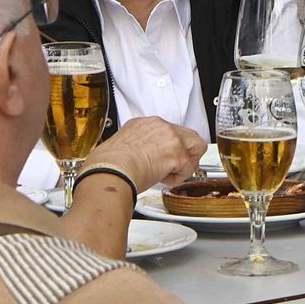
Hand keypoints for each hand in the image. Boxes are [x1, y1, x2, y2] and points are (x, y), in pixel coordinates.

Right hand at [80, 117, 204, 192]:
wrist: (109, 171)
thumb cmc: (108, 165)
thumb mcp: (120, 147)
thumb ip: (135, 147)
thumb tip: (138, 157)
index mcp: (143, 124)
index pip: (168, 131)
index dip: (169, 147)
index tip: (163, 157)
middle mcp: (159, 126)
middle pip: (188, 135)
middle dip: (185, 152)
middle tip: (174, 166)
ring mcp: (170, 137)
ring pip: (196, 147)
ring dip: (187, 162)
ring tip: (172, 173)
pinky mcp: (177, 154)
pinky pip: (188, 167)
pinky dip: (178, 177)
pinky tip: (163, 179)